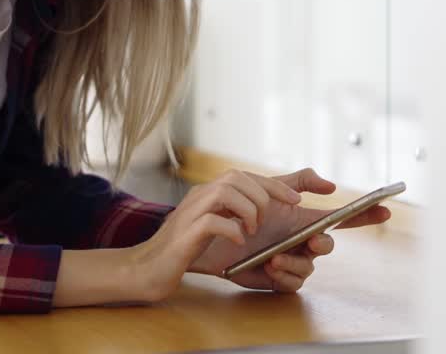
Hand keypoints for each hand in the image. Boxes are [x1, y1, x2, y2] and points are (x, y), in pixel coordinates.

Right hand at [125, 168, 304, 301]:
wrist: (149, 268)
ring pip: (225, 191)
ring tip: (251, 231)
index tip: (296, 199)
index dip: (274, 185)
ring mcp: (190, 212)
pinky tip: (237, 242)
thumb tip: (261, 214)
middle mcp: (199, 196)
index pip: (244, 176)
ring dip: (247, 210)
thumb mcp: (211, 227)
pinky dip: (231, 230)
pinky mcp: (184, 233)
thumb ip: (231, 215)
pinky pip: (212, 221)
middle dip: (262, 196)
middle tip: (265, 221)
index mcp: (208, 193)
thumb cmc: (184, 251)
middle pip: (236, 177)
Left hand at [188, 168, 390, 292]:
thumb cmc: (241, 212)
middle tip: (312, 240)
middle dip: (323, 242)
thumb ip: (300, 180)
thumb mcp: (269, 188)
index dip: (365, 215)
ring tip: (275, 255)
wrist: (214, 233)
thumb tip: (331, 184)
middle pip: (328, 244)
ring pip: (310, 266)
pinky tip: (271, 265)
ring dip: (295, 261)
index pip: (342, 218)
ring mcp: (293, 261)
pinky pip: (295, 283)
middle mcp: (303, 242)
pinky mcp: (280, 280)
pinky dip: (286, 275)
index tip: (385, 208)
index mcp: (305, 220)